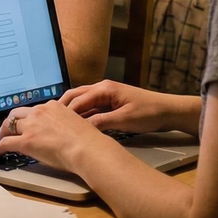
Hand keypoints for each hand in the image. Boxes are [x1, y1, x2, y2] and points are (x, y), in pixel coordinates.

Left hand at [0, 100, 106, 173]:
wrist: (87, 148)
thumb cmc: (87, 140)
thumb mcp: (74, 123)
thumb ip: (63, 123)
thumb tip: (58, 132)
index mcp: (53, 106)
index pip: (34, 110)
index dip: (27, 118)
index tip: (26, 122)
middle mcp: (40, 112)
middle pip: (17, 113)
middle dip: (11, 121)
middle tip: (8, 129)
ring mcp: (32, 126)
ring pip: (9, 125)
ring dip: (3, 132)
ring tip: (0, 139)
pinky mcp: (26, 141)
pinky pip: (6, 143)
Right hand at [60, 80, 193, 134]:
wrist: (168, 111)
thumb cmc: (149, 113)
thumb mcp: (124, 120)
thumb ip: (101, 122)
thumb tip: (81, 129)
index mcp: (104, 89)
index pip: (77, 100)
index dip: (65, 112)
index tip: (53, 124)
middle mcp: (102, 88)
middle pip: (75, 96)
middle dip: (62, 108)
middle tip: (49, 122)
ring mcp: (106, 95)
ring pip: (82, 102)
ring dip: (72, 112)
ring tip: (59, 125)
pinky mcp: (111, 103)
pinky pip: (91, 107)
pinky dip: (83, 115)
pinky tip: (77, 125)